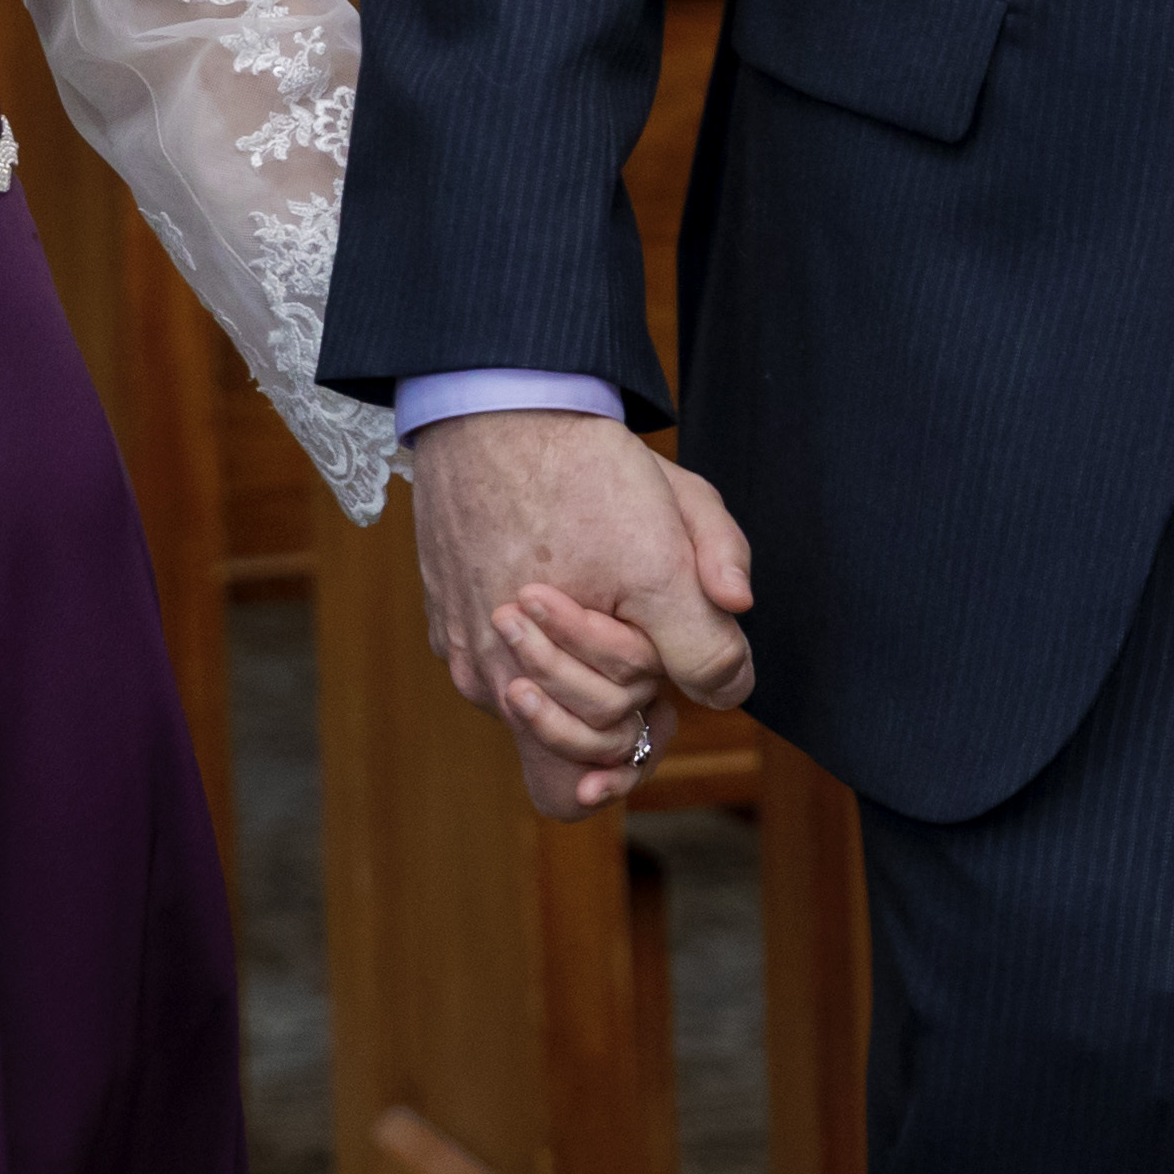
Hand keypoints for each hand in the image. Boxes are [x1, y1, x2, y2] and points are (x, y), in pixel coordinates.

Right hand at [405, 408, 759, 819]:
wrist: (496, 406)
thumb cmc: (585, 470)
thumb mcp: (671, 538)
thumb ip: (709, 631)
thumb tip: (729, 687)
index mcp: (549, 671)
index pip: (603, 766)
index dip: (651, 730)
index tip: (665, 688)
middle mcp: (493, 679)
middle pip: (569, 741)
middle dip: (617, 703)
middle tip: (640, 640)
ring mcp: (464, 653)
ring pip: (532, 703)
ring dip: (571, 671)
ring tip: (595, 604)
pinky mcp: (444, 622)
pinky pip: (496, 664)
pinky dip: (531, 645)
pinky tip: (554, 584)